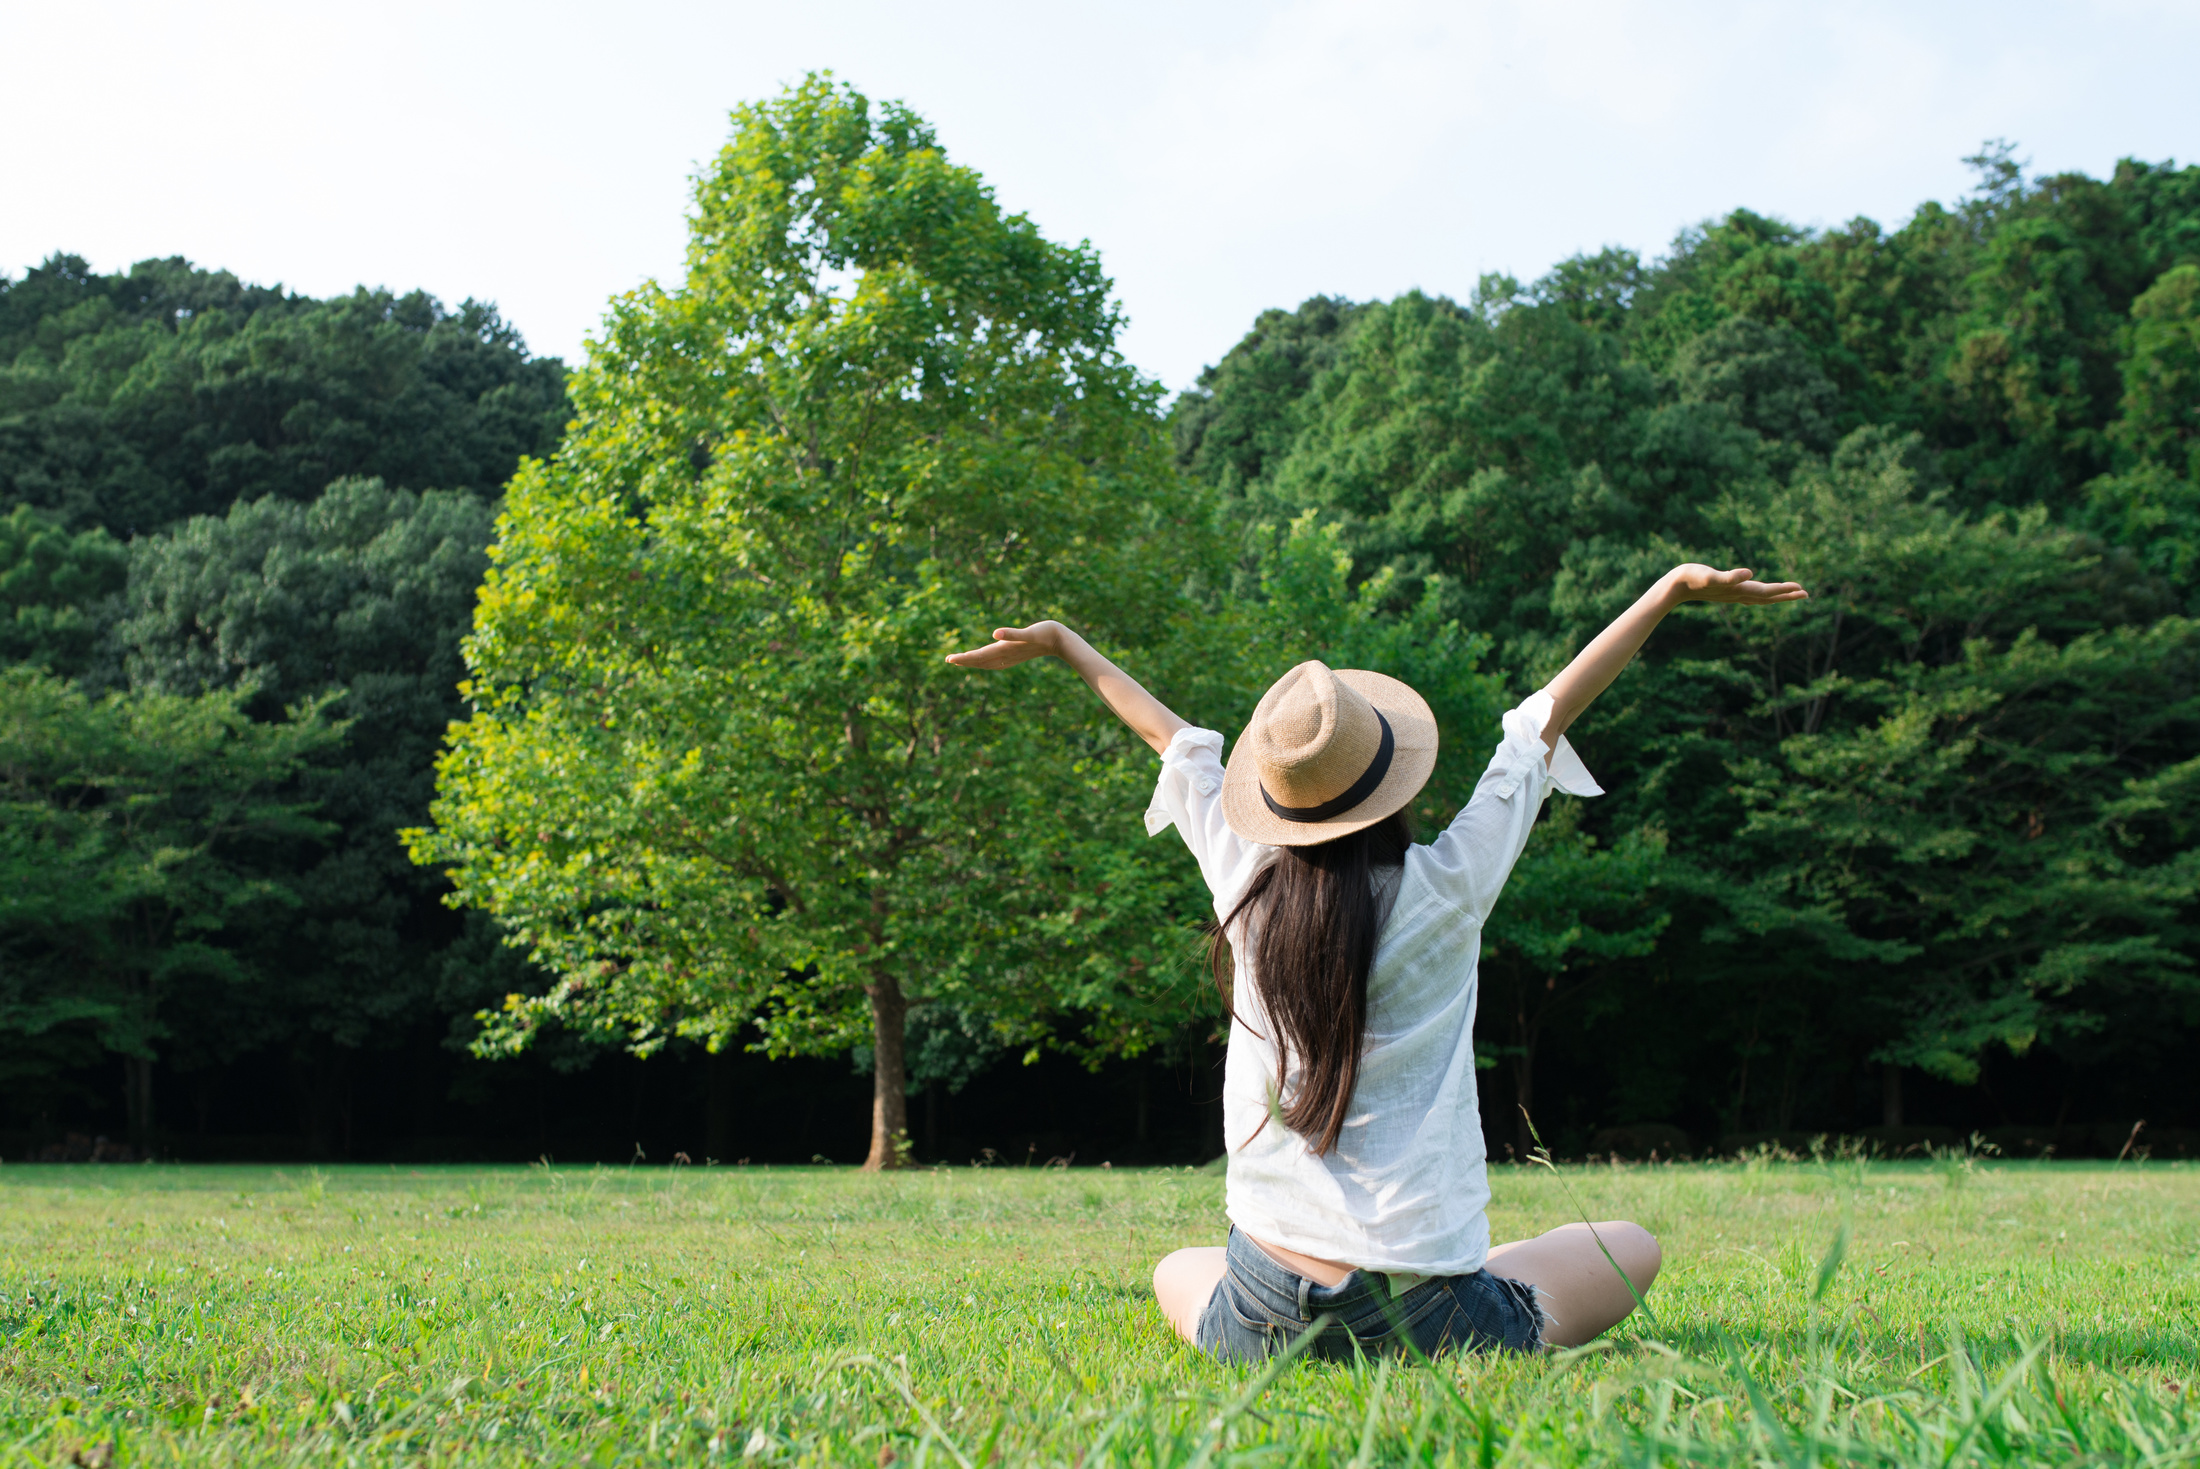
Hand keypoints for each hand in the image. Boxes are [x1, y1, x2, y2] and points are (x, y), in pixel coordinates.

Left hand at [945, 621, 1069, 668]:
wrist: (1061, 641)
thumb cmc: (1046, 633)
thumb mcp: (1029, 632)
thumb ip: (1012, 634)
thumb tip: (995, 633)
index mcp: (1004, 649)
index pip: (979, 656)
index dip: (964, 658)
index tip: (949, 659)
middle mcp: (1005, 655)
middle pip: (980, 661)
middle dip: (964, 661)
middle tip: (948, 660)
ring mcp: (1010, 656)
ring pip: (987, 662)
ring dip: (973, 662)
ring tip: (961, 660)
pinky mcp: (1015, 654)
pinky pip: (995, 660)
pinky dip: (985, 660)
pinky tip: (983, 660)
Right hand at [1665, 565, 1808, 604]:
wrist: (1675, 587)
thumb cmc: (1691, 578)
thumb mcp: (1710, 575)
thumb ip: (1729, 576)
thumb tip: (1749, 573)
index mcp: (1738, 590)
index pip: (1766, 592)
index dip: (1784, 591)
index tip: (1801, 589)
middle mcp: (1738, 595)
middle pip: (1767, 597)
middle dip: (1786, 595)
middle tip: (1805, 594)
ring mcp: (1732, 595)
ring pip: (1760, 597)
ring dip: (1776, 596)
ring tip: (1790, 593)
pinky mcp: (1726, 592)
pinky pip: (1750, 595)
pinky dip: (1761, 594)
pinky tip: (1761, 592)